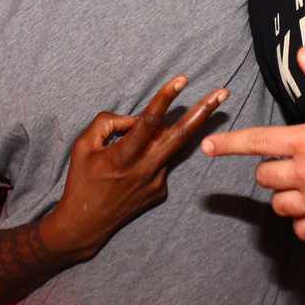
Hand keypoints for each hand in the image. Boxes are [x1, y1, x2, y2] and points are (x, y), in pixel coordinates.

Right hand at [43, 76, 228, 257]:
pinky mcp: (160, 192)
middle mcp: (146, 169)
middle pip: (182, 135)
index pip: (149, 120)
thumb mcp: (83, 145)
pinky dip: (155, 152)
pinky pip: (162, 162)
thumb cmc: (81, 181)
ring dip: (191, 125)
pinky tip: (138, 161)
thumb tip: (136, 118)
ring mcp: (156, 182)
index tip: (182, 80)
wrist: (84, 225)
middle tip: (223, 93)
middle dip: (204, 112)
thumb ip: (108, 123)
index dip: (166, 97)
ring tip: (209, 104)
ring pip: (174, 146)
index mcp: (124, 155)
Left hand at [202, 48, 304, 240]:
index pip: (257, 142)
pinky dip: (302, 222)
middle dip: (270, 168)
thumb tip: (303, 53)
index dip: (228, 145)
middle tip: (290, 162)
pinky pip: (301, 230)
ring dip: (283, 194)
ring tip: (302, 184)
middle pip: (265, 176)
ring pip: (279, 205)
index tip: (207, 148)